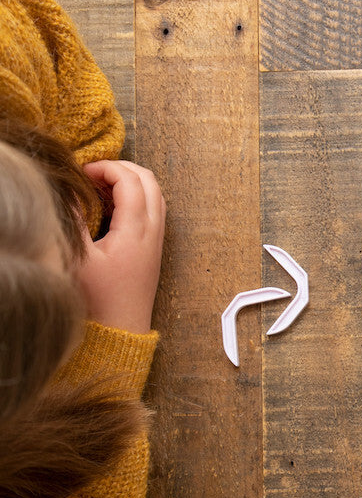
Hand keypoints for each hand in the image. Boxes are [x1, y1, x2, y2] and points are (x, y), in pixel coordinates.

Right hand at [77, 160, 165, 332]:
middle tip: (93, 173)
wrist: (121, 329)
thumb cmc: (99, 299)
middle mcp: (153, 232)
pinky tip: (112, 207)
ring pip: (155, 195)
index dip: (106, 167)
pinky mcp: (154, 249)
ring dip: (132, 181)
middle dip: (122, 168)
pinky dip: (137, 197)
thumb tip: (67, 192)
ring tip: (101, 186)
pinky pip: (154, 210)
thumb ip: (72, 219)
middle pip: (150, 181)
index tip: (82, 173)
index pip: (131, 180)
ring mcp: (156, 240)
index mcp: (136, 231)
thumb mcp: (78, 257)